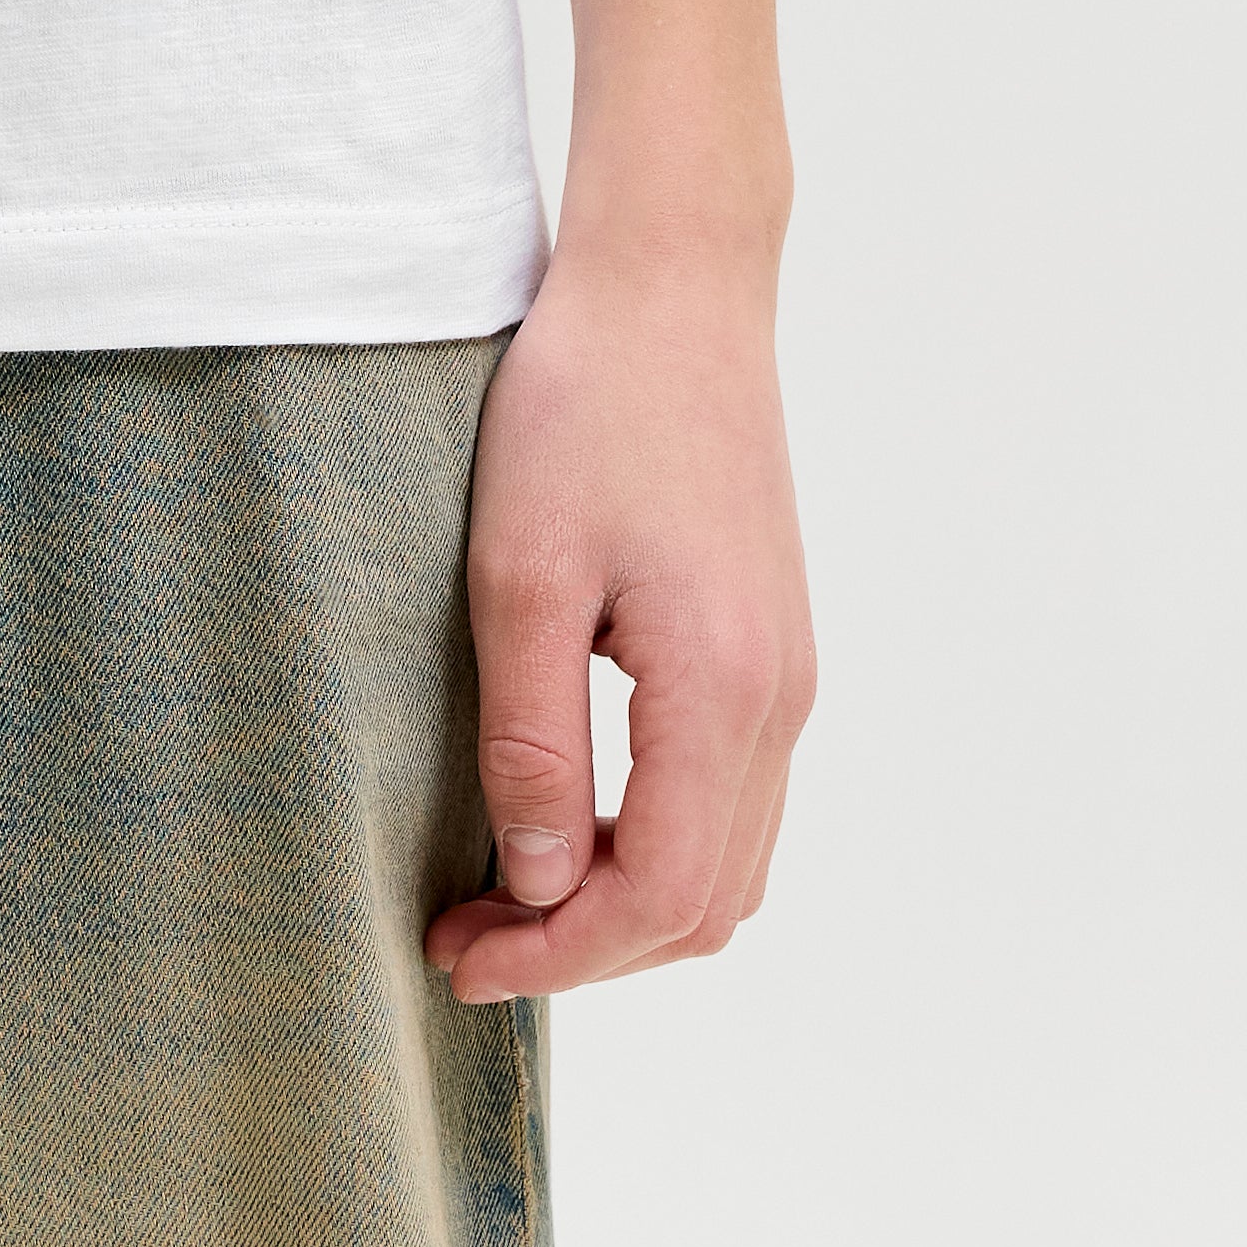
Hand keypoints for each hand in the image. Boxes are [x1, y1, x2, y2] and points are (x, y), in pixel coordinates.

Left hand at [427, 236, 814, 1000]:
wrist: (676, 291)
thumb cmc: (584, 410)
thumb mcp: (521, 575)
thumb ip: (534, 740)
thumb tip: (537, 879)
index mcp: (722, 689)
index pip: (657, 895)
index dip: (558, 953)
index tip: (458, 955)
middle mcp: (780, 702)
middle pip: (704, 905)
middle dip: (586, 948)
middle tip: (466, 935)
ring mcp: (788, 677)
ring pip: (730, 865)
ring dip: (625, 903)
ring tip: (506, 891)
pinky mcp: (772, 649)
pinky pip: (734, 801)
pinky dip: (659, 846)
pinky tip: (570, 820)